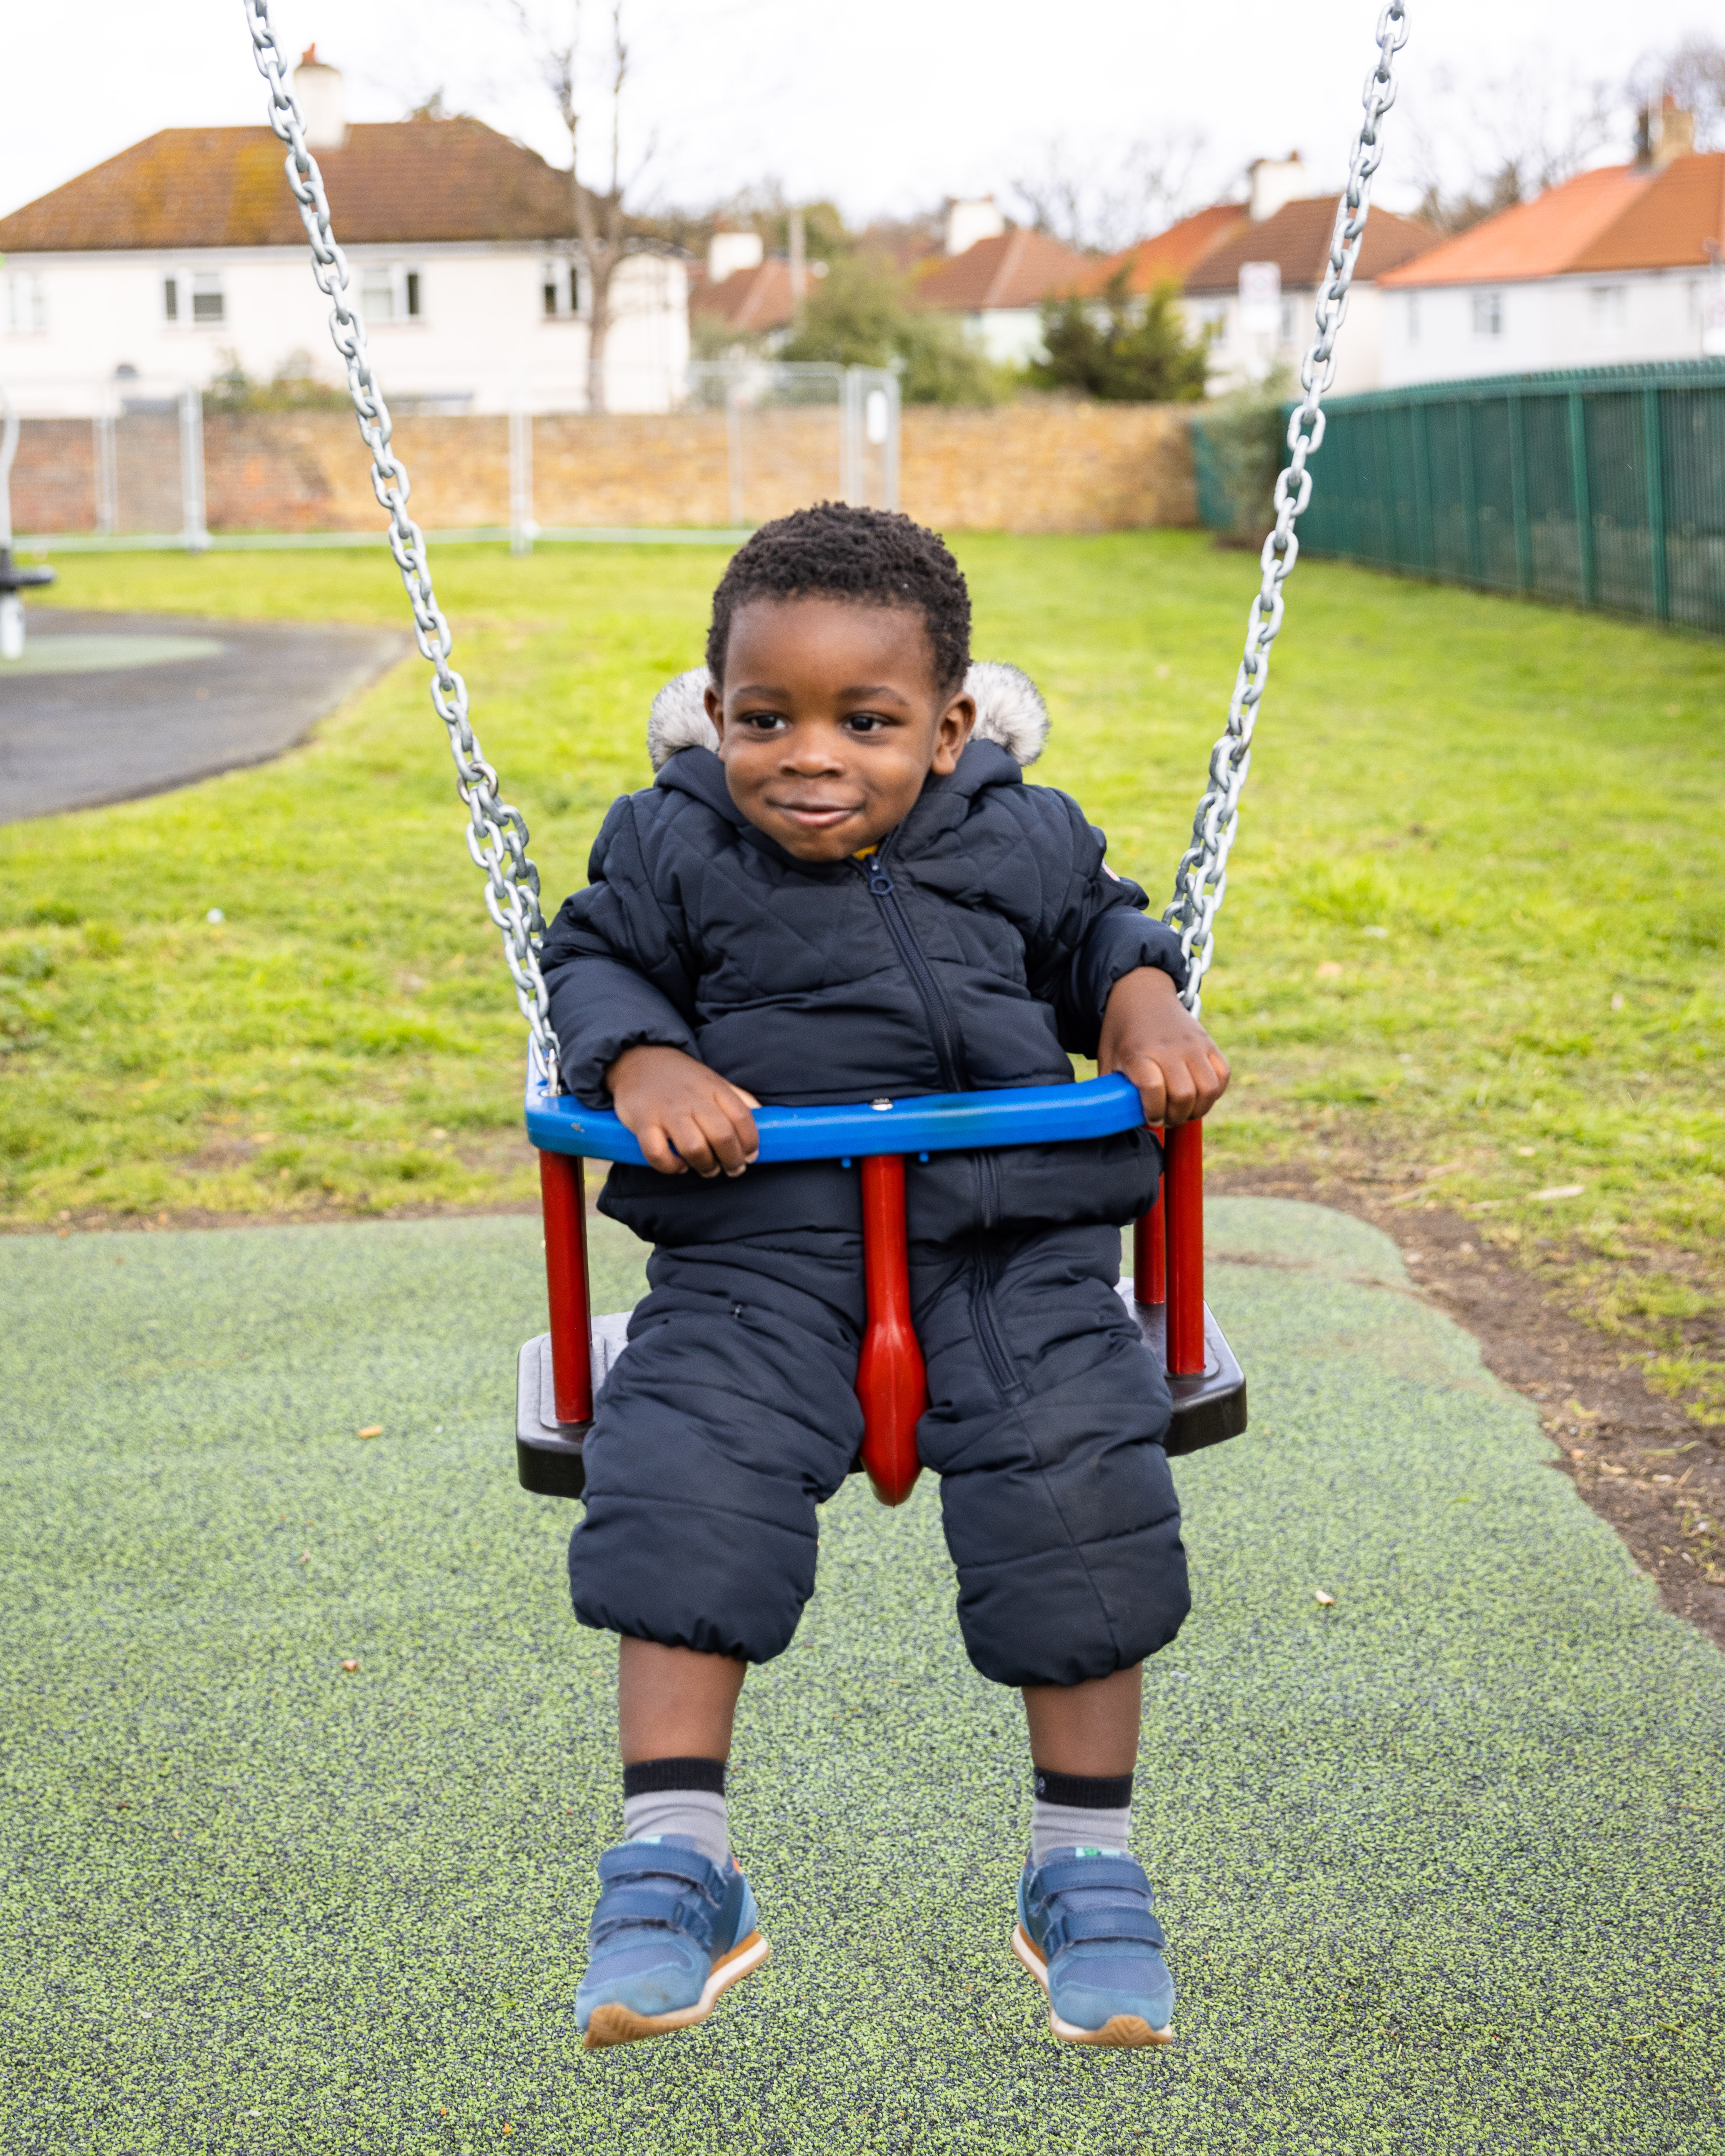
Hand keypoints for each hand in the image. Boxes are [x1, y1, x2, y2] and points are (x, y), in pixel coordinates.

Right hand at [606, 1044, 760, 1176]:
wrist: (639, 1059)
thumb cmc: (682, 1078)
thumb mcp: (714, 1080)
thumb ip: (738, 1099)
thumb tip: (764, 1117)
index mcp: (714, 1088)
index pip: (742, 1118)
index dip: (752, 1142)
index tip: (751, 1155)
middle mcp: (692, 1099)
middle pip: (722, 1135)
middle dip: (733, 1160)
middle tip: (733, 1169)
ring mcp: (667, 1111)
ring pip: (694, 1147)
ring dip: (706, 1165)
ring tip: (708, 1169)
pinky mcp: (643, 1122)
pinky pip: (657, 1153)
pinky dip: (671, 1166)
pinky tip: (678, 1165)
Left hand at [1097, 966, 1229, 1125]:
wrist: (1141, 994)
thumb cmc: (1121, 1035)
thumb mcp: (1107, 1059)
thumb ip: (1111, 1090)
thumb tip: (1115, 1122)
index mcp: (1139, 1052)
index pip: (1152, 1088)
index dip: (1152, 1111)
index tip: (1149, 1117)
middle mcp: (1169, 1048)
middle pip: (1184, 1095)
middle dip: (1175, 1116)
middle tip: (1166, 1117)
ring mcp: (1192, 1044)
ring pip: (1208, 1089)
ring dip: (1198, 1108)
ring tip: (1184, 1110)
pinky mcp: (1208, 1043)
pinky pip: (1223, 1074)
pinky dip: (1214, 1092)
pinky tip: (1199, 1095)